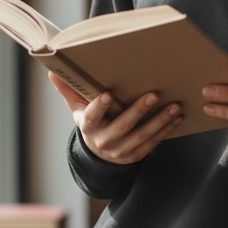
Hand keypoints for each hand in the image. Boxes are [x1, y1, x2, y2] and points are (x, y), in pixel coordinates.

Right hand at [48, 72, 182, 163]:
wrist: (97, 155)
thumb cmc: (90, 122)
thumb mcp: (77, 109)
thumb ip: (68, 90)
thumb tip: (51, 70)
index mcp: (88, 127)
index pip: (91, 117)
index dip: (99, 107)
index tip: (108, 94)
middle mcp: (104, 141)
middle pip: (122, 126)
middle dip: (138, 110)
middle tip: (154, 94)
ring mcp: (120, 151)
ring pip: (142, 136)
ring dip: (160, 121)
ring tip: (175, 105)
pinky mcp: (134, 156)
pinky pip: (152, 143)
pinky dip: (166, 130)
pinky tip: (176, 118)